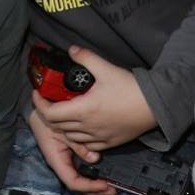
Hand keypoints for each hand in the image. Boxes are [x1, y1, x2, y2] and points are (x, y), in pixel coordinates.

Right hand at [28, 108, 113, 194]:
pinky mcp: (70, 160)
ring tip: (111, 187)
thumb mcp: (63, 132)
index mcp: (57, 161)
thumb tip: (95, 158)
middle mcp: (62, 166)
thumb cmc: (48, 122)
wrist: (40, 115)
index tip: (105, 184)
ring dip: (95, 187)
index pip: (74, 182)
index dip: (89, 186)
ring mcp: (66, 164)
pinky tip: (103, 177)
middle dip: (96, 191)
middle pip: (79, 187)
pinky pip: (81, 174)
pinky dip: (93, 178)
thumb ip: (78, 145)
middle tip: (113, 190)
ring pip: (81, 182)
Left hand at [34, 48, 155, 151]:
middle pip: (58, 126)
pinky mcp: (109, 143)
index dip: (40, 104)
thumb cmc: (130, 88)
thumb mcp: (106, 68)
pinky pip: (87, 145)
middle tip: (50, 102)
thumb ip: (86, 58)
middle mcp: (87, 127)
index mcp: (83, 110)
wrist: (155, 106)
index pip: (50, 113)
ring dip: (63, 127)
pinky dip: (79, 138)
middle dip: (49, 114)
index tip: (38, 94)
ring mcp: (98, 137)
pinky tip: (82, 128)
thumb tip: (71, 50)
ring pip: (70, 137)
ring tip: (64, 114)